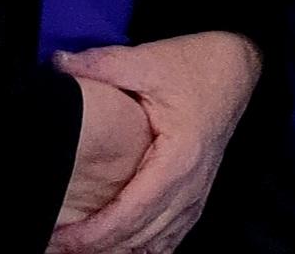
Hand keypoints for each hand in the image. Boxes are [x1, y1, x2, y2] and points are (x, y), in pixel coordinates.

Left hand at [49, 31, 262, 253]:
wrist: (238, 66)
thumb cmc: (196, 65)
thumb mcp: (149, 60)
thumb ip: (104, 64)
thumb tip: (58, 64)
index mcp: (179, 158)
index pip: (131, 213)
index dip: (93, 234)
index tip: (60, 239)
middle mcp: (191, 186)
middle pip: (141, 237)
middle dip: (97, 249)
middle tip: (56, 247)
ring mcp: (197, 195)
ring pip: (157, 244)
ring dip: (120, 251)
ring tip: (82, 250)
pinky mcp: (197, 196)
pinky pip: (172, 238)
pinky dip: (146, 250)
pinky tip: (122, 251)